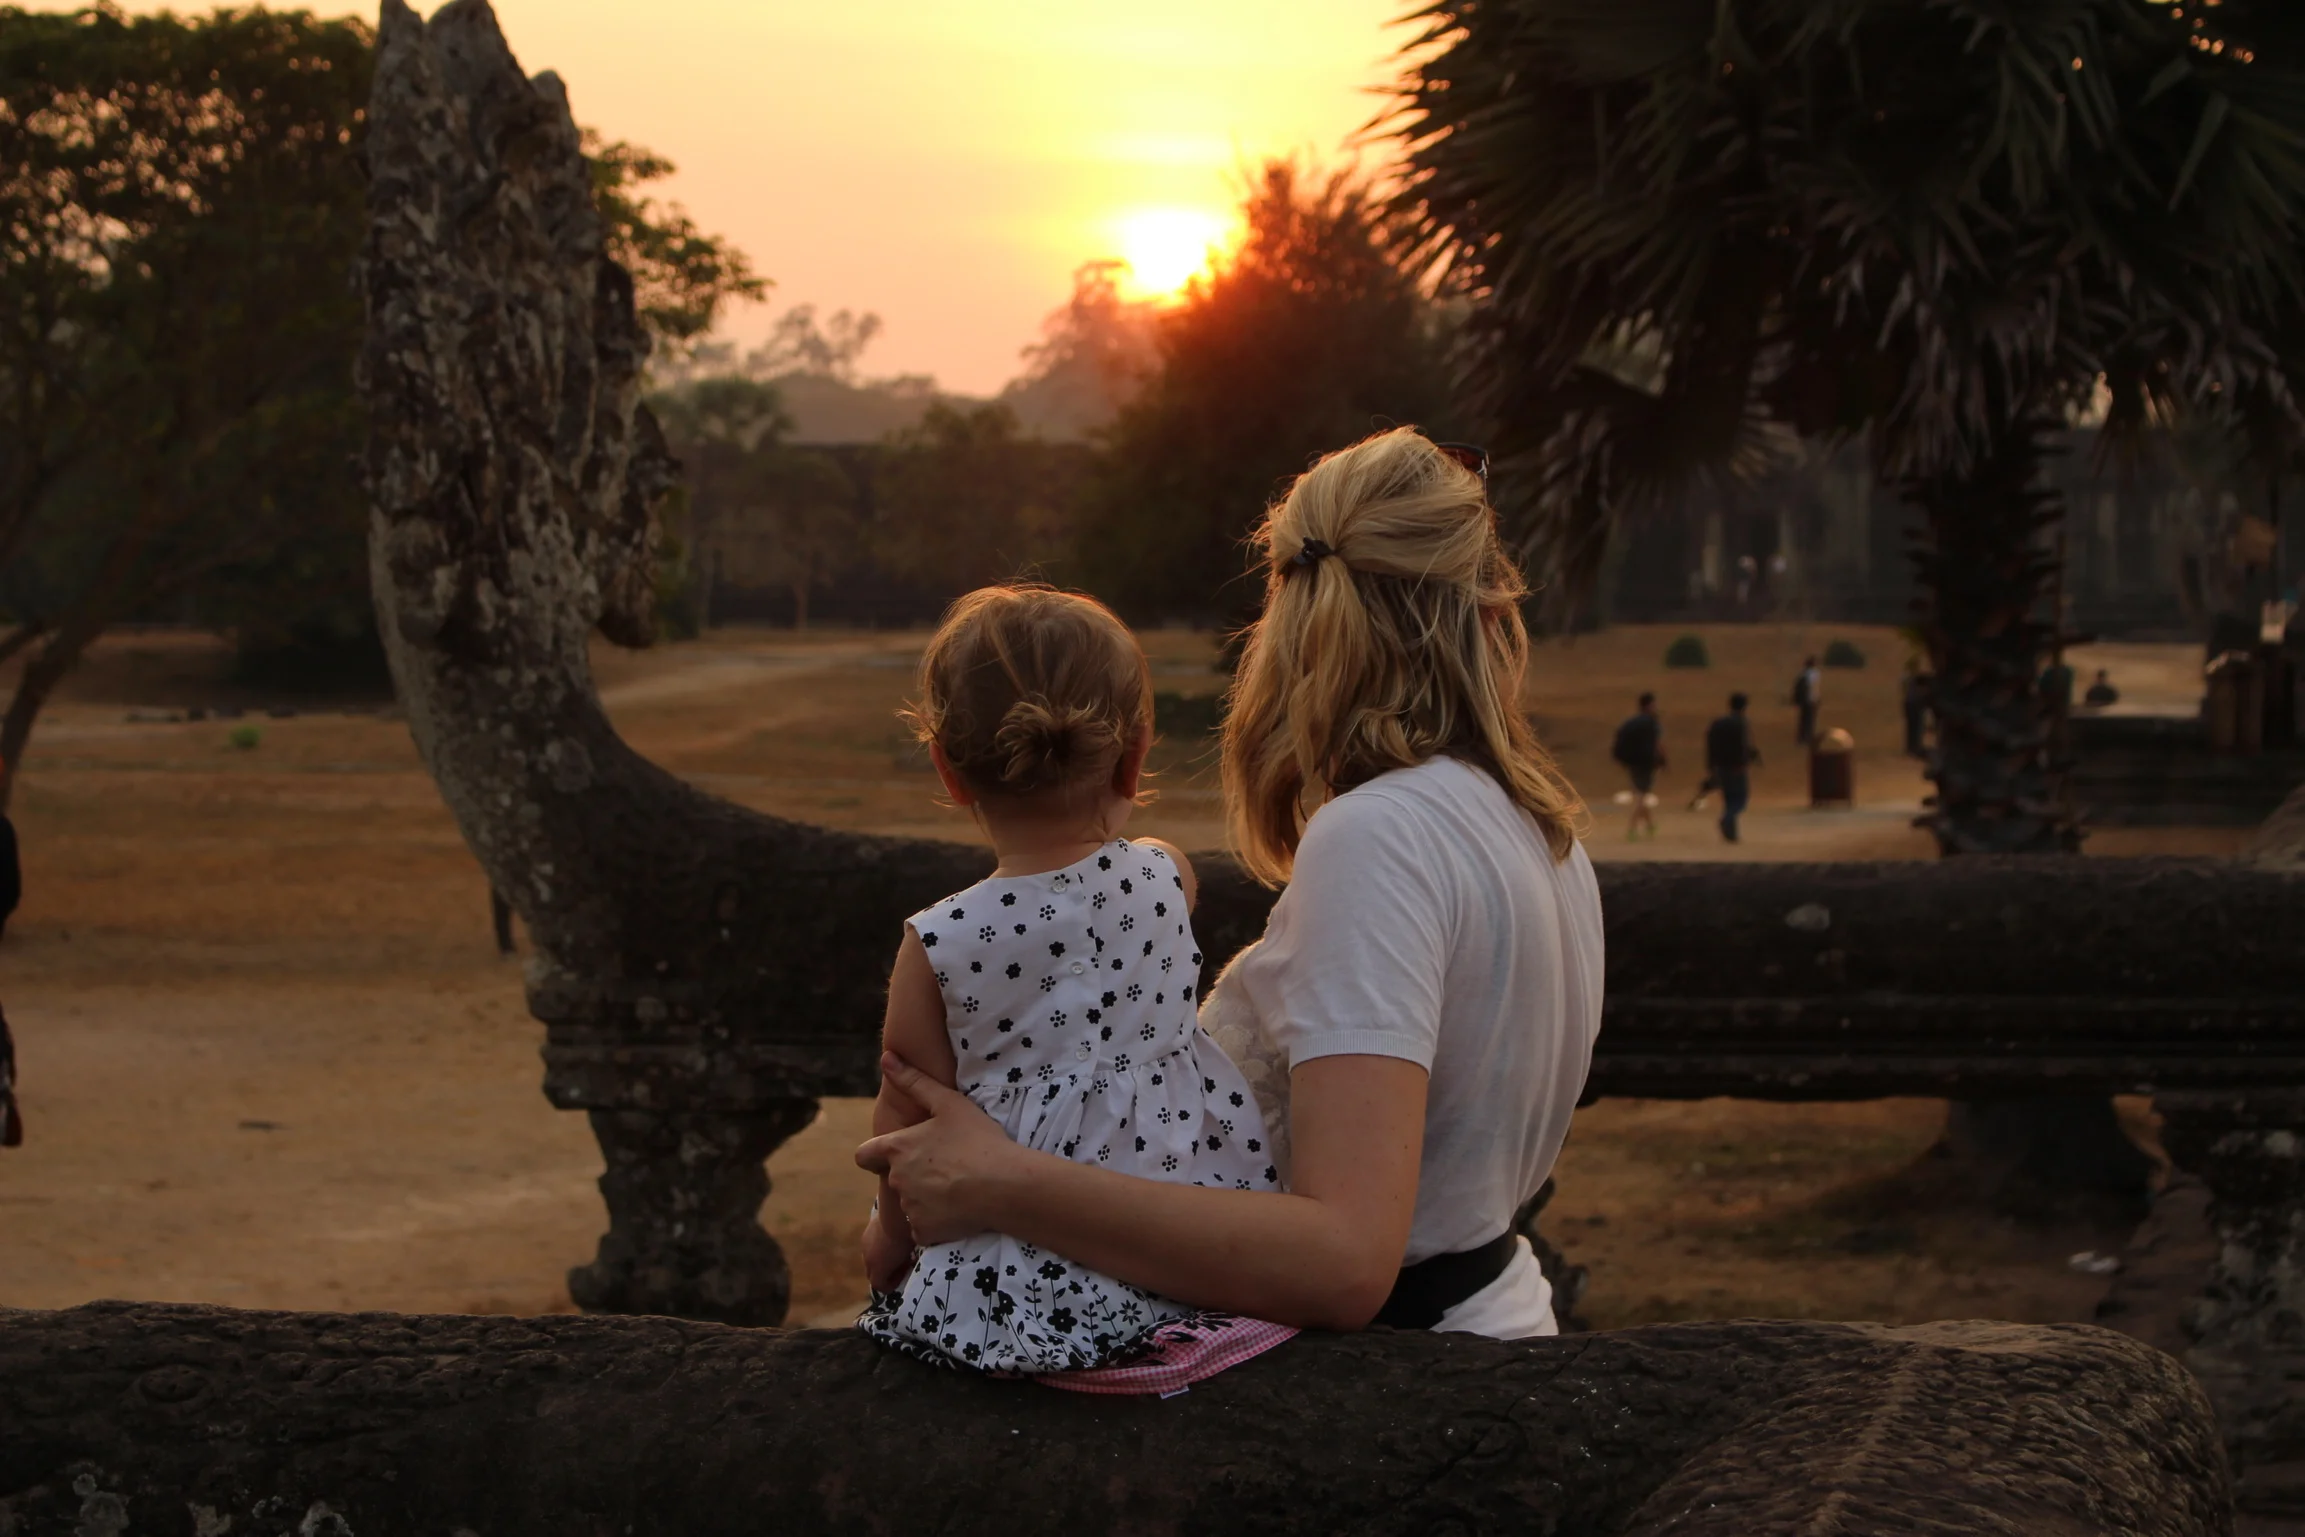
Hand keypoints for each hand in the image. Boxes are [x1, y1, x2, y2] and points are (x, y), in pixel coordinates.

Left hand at [854, 1051, 1025, 1245]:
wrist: (1004, 1185)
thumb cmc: (978, 1140)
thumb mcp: (949, 1103)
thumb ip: (914, 1081)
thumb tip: (887, 1057)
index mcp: (897, 1149)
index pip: (863, 1156)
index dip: (876, 1155)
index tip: (897, 1154)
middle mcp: (896, 1180)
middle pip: (894, 1179)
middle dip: (912, 1175)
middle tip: (946, 1168)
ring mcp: (909, 1208)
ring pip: (910, 1204)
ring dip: (925, 1199)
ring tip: (957, 1188)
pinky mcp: (923, 1233)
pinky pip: (923, 1228)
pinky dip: (936, 1222)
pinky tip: (959, 1210)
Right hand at [863, 1203, 915, 1293]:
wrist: (895, 1215)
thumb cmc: (906, 1238)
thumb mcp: (908, 1256)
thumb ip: (903, 1265)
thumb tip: (906, 1265)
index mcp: (878, 1269)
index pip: (879, 1286)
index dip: (891, 1284)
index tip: (903, 1275)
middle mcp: (867, 1260)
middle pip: (872, 1275)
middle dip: (884, 1274)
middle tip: (899, 1267)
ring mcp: (864, 1247)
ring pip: (870, 1261)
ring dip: (880, 1261)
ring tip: (894, 1252)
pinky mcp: (865, 1235)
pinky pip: (869, 1248)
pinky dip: (877, 1249)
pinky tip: (889, 1240)